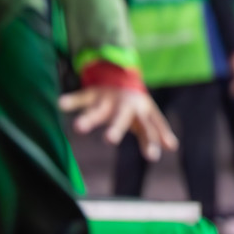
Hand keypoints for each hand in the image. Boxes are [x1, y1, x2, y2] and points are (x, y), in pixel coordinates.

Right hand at [60, 85, 177, 160]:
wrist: (122, 75)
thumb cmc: (136, 104)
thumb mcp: (148, 115)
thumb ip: (156, 131)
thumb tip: (173, 147)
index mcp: (141, 112)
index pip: (147, 128)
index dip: (150, 142)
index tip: (152, 158)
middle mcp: (125, 106)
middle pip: (121, 118)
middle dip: (115, 128)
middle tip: (109, 140)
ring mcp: (108, 100)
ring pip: (98, 110)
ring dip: (88, 118)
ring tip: (78, 128)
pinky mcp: (93, 94)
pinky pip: (81, 97)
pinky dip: (71, 101)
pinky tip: (61, 104)